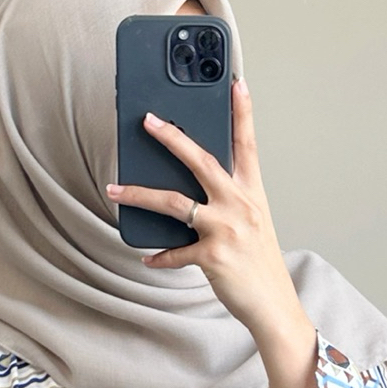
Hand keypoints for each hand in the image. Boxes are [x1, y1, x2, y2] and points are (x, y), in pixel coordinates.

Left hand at [105, 77, 301, 336]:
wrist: (272, 304)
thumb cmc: (259, 265)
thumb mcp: (252, 225)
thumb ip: (228, 203)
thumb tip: (192, 194)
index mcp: (252, 194)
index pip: (247, 145)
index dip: (242, 112)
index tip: (235, 82)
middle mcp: (240, 205)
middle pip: (201, 161)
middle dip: (172, 137)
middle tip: (148, 120)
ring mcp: (226, 229)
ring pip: (173, 203)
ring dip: (139, 194)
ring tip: (114, 188)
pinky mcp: (212, 255)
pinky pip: (174, 252)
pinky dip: (160, 257)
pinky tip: (149, 258)